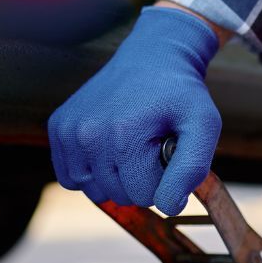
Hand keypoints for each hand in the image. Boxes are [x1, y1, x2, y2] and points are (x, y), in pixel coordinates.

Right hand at [48, 6, 221, 214]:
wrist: (153, 56)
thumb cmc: (182, 94)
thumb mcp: (204, 125)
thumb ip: (192, 169)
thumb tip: (168, 207)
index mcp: (124, 136)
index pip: (144, 195)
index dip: (164, 178)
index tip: (168, 147)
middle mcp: (88, 134)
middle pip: (120, 195)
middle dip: (142, 177)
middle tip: (151, 141)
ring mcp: (68, 131)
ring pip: (95, 191)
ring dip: (117, 176)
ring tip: (132, 143)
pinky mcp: (57, 127)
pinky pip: (71, 178)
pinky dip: (92, 171)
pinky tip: (110, 146)